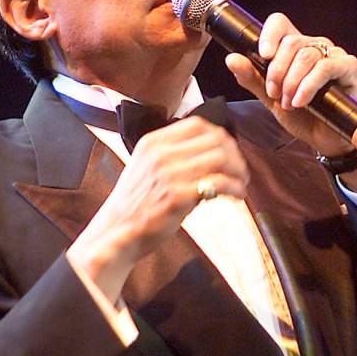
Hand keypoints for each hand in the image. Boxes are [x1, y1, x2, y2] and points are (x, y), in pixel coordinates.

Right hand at [67, 117, 248, 295]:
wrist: (116, 231)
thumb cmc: (136, 203)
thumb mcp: (147, 167)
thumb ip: (174, 156)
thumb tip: (212, 152)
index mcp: (153, 142)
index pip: (198, 124)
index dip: (221, 136)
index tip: (229, 151)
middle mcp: (160, 154)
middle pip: (214, 139)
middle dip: (234, 155)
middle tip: (240, 171)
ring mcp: (169, 174)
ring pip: (220, 158)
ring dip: (238, 171)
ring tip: (240, 184)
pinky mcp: (177, 196)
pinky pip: (218, 182)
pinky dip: (235, 187)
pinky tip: (237, 195)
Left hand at [224, 13, 356, 198]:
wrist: (324, 141)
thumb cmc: (301, 116)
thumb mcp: (270, 98)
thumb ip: (251, 78)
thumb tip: (231, 58)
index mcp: (295, 48)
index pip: (280, 23)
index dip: (269, 34)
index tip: (262, 55)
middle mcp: (315, 46)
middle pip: (291, 42)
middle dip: (276, 71)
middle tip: (274, 94)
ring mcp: (334, 55)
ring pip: (306, 54)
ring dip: (292, 82)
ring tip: (288, 103)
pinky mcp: (349, 67)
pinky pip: (326, 67)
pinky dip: (309, 85)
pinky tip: (301, 101)